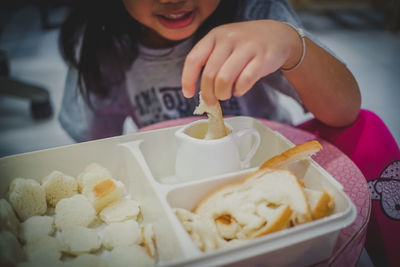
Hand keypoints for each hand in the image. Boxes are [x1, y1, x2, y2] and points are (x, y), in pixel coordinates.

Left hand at [181, 20, 302, 104]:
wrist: (278, 35)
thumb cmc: (244, 45)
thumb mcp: (224, 44)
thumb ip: (210, 61)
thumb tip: (196, 90)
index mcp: (214, 36)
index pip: (194, 59)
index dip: (188, 80)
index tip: (188, 94)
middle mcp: (229, 39)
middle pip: (209, 75)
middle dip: (208, 94)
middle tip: (211, 101)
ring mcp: (247, 47)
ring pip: (224, 80)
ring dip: (223, 94)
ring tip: (226, 94)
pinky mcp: (262, 58)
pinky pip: (244, 81)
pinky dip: (239, 90)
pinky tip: (240, 89)